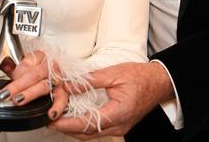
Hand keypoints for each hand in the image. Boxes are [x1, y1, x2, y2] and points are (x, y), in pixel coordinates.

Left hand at [0, 51, 68, 120]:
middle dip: (18, 84)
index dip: (17, 70)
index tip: (8, 77)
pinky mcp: (64, 93)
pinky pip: (62, 99)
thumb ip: (5, 64)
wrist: (58, 78)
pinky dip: (57, 106)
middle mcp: (49, 67)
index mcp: (39, 58)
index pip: (28, 61)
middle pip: (34, 74)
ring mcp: (57, 80)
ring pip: (44, 85)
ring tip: (18, 100)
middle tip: (5, 93)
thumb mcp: (22, 68)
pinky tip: (50, 113)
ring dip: (31, 93)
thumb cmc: (38, 72)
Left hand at [51, 61, 172, 139]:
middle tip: (50, 121)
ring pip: (92, 135)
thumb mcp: (113, 73)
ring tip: (58, 119)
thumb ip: (90, 80)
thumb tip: (69, 84)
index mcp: (119, 112)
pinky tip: (75, 118)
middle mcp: (119, 125)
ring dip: (74, 129)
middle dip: (67, 129)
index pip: (88, 124)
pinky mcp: (120, 125)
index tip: (54, 120)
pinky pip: (99, 130)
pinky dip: (84, 126)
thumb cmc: (140, 77)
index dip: (68, 124)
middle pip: (88, 134)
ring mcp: (120, 127)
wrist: (158, 82)